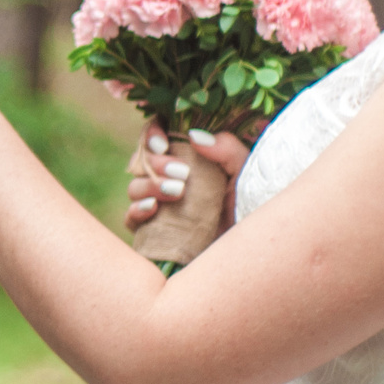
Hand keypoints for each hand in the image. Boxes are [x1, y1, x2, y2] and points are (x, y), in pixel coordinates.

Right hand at [124, 121, 253, 258]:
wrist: (252, 249)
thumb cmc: (252, 207)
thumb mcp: (246, 173)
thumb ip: (227, 149)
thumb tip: (194, 136)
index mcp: (188, 158)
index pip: (157, 136)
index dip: (152, 134)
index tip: (163, 145)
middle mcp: (169, 179)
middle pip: (142, 160)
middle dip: (155, 163)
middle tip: (181, 173)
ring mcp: (159, 205)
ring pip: (135, 187)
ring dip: (150, 185)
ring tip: (178, 192)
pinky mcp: (154, 231)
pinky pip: (130, 218)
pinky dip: (136, 210)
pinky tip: (153, 208)